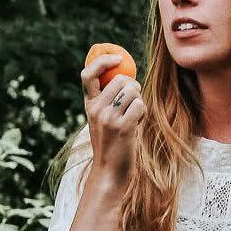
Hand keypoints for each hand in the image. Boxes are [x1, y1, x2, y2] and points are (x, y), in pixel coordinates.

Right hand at [81, 51, 144, 184]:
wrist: (109, 173)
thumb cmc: (111, 145)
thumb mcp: (102, 120)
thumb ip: (108, 100)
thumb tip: (127, 77)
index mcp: (89, 105)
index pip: (88, 73)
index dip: (103, 60)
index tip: (117, 58)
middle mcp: (96, 109)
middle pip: (122, 80)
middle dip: (133, 87)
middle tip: (132, 104)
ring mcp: (108, 118)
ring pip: (133, 91)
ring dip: (139, 102)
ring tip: (133, 117)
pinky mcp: (123, 127)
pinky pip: (140, 105)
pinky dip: (143, 113)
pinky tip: (137, 124)